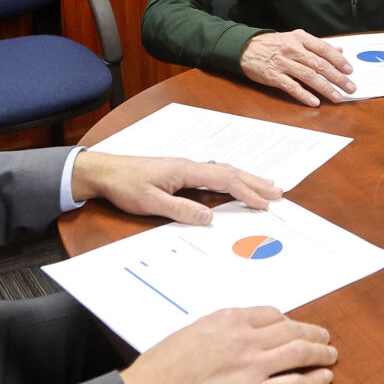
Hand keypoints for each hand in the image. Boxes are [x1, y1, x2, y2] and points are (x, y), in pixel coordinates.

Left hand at [70, 152, 281, 222]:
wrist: (105, 172)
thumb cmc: (125, 185)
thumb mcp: (150, 202)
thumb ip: (180, 210)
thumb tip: (209, 217)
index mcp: (186, 170)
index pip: (224, 180)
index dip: (247, 192)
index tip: (265, 203)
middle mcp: (190, 166)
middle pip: (230, 172)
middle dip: (255, 182)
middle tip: (278, 191)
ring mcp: (186, 169)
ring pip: (224, 173)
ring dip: (246, 180)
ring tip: (266, 186)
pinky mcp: (181, 174)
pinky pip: (213, 176)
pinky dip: (231, 181)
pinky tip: (235, 186)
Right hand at [121, 306, 337, 383]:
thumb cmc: (156, 372)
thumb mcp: (187, 334)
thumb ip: (214, 331)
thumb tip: (228, 334)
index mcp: (226, 320)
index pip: (271, 314)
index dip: (288, 321)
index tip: (294, 325)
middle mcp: (243, 338)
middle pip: (292, 330)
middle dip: (313, 333)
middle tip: (324, 336)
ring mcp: (251, 368)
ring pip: (300, 353)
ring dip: (321, 353)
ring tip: (330, 355)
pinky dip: (314, 380)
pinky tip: (324, 379)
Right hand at [240, 30, 353, 106]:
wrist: (246, 48)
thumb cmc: (273, 45)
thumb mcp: (295, 39)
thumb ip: (317, 46)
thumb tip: (339, 50)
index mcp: (300, 38)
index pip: (324, 49)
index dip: (339, 60)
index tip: (350, 70)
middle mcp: (293, 49)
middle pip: (320, 64)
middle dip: (337, 78)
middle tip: (350, 87)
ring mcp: (283, 63)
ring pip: (309, 76)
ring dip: (325, 88)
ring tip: (336, 97)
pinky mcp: (273, 76)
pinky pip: (291, 86)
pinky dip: (304, 95)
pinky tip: (314, 101)